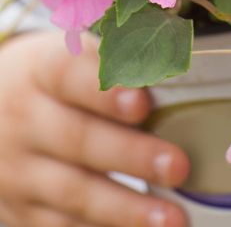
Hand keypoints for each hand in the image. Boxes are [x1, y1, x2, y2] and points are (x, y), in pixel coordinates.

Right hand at [0, 30, 189, 226]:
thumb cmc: (50, 80)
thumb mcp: (69, 55)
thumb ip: (115, 59)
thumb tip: (176, 65)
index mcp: (40, 71)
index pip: (69, 76)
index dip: (107, 93)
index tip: (144, 104)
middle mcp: (25, 122)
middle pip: (78, 140)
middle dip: (131, 156)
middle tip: (178, 167)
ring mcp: (19, 173)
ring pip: (73, 193)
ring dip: (125, 210)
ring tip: (171, 220)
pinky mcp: (21, 212)